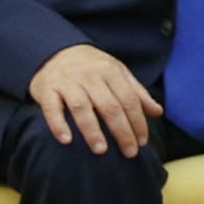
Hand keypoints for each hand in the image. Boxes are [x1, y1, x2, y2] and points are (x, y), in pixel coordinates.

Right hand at [28, 44, 162, 156]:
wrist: (53, 50)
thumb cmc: (90, 67)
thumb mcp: (116, 73)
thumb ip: (136, 92)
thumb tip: (157, 112)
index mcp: (109, 71)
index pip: (128, 99)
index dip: (138, 122)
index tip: (142, 142)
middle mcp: (88, 75)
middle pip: (109, 106)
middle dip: (121, 131)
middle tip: (129, 152)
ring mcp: (66, 81)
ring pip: (82, 107)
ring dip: (92, 130)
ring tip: (101, 150)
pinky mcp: (46, 89)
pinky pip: (52, 107)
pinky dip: (58, 124)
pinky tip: (66, 140)